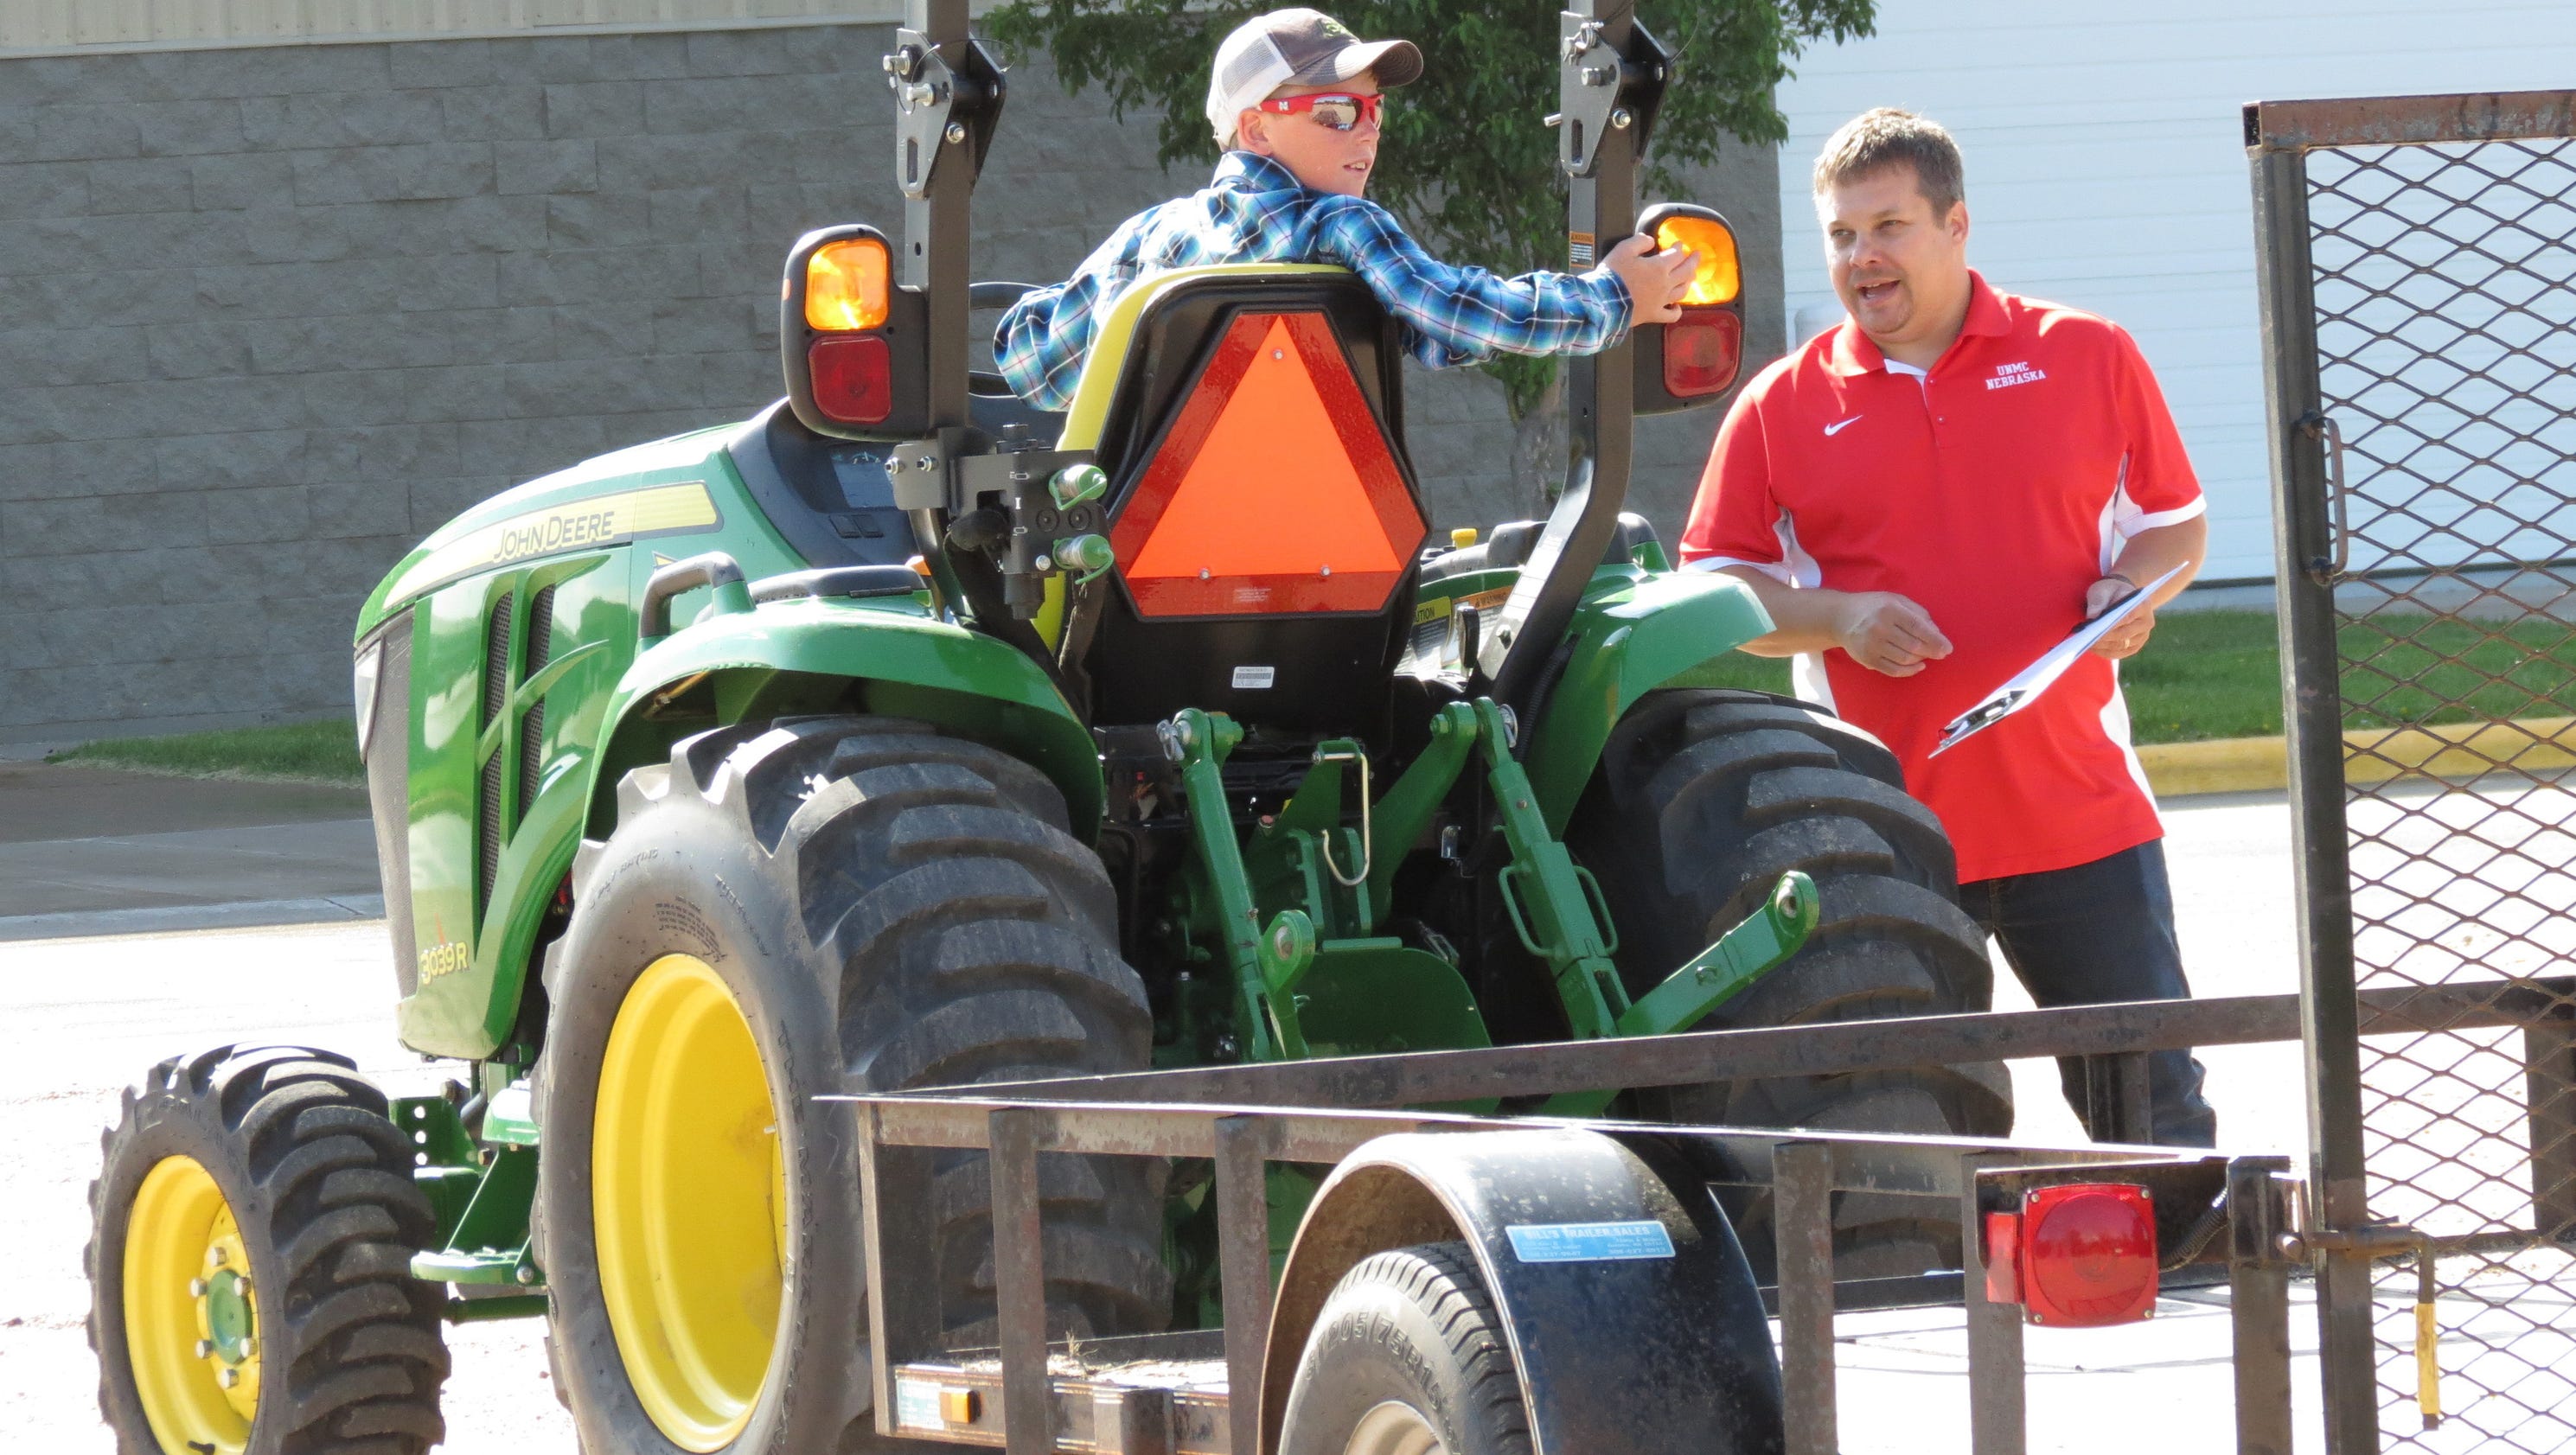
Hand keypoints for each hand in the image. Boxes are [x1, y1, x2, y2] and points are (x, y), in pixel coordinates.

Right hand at [1604, 233, 1696, 324]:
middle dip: (1693, 261)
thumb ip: (1639, 241)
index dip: (1679, 247)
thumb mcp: (1622, 249)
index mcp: (1659, 266)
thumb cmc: (1613, 275)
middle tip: (1697, 255)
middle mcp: (1665, 283)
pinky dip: (1677, 310)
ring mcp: (1661, 301)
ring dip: (1689, 282)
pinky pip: (1672, 315)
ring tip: (1690, 277)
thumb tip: (1650, 240)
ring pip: (1683, 291)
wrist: (1603, 302)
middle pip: (1686, 271)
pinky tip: (1676, 306)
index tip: (1678, 244)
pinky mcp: (1654, 315)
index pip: (1676, 254)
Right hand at [1832, 592, 1951, 676]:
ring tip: (1927, 656)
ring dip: (1920, 660)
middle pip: (1913, 645)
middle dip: (1931, 652)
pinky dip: (1910, 671)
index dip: (1935, 639)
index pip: (1917, 627)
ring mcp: (1872, 645)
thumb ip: (1918, 613)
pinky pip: (1893, 670)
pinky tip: (1918, 666)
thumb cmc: (1874, 607)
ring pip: (1905, 659)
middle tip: (1941, 654)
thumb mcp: (1896, 600)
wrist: (1842, 618)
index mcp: (1889, 609)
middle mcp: (1880, 627)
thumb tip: (1936, 633)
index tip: (1948, 648)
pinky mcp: (1867, 659)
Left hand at [2085, 575, 2155, 658]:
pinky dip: (2104, 652)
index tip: (2095, 629)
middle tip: (2085, 639)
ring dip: (2102, 647)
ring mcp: (2142, 636)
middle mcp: (2147, 623)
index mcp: (2143, 605)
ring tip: (2085, 643)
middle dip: (2104, 638)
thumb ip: (2099, 601)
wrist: (2120, 596)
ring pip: (2121, 646)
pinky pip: (2119, 653)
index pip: (2128, 617)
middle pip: (2124, 634)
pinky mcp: (2134, 646)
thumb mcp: (2103, 589)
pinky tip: (2092, 648)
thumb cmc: (2111, 591)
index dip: (2111, 625)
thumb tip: (2092, 617)